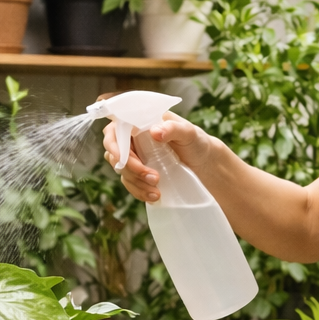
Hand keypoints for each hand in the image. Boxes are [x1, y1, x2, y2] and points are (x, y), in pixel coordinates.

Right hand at [100, 104, 216, 202]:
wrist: (204, 164)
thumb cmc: (196, 142)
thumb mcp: (189, 132)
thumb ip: (173, 128)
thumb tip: (154, 132)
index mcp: (140, 123)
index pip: (116, 130)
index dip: (114, 144)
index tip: (122, 157)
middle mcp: (133, 139)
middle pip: (115, 153)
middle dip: (131, 168)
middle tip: (154, 177)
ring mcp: (135, 157)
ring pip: (121, 171)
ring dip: (136, 182)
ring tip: (157, 190)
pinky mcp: (139, 174)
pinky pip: (130, 183)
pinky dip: (139, 191)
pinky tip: (154, 196)